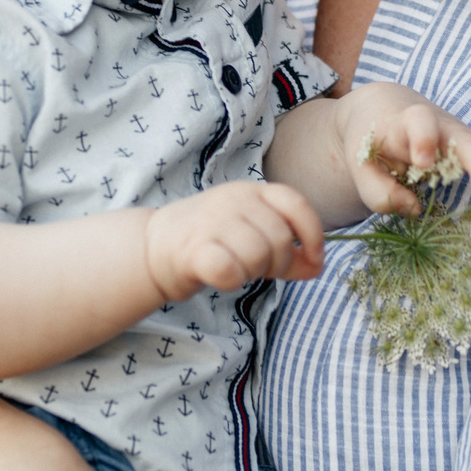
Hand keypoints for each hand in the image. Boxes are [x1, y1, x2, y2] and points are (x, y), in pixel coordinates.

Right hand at [141, 180, 325, 299]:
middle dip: (278, 263)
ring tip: (234, 268)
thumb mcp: (252, 235)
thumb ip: (287, 250)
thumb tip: (317, 267)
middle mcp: (233, 200)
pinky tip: (221, 277)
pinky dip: (232, 280)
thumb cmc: (210, 242)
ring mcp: (212, 222)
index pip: (295, 203)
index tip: (314, 258)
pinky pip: (230, 270)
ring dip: (252, 272)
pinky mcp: (192, 249)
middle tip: (256, 269)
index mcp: (251, 191)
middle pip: (279, 238)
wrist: (153, 247)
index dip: (313, 234)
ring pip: (258, 255)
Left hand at [343, 84, 470, 217]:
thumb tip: (412, 209)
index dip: (423, 138)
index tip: (423, 161)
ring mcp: (461, 134)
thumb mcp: (360, 164)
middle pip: (465, 138)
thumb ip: (377, 191)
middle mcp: (441, 125)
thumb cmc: (369, 140)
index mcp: (407, 122)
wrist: (384, 110)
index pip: (419, 121)